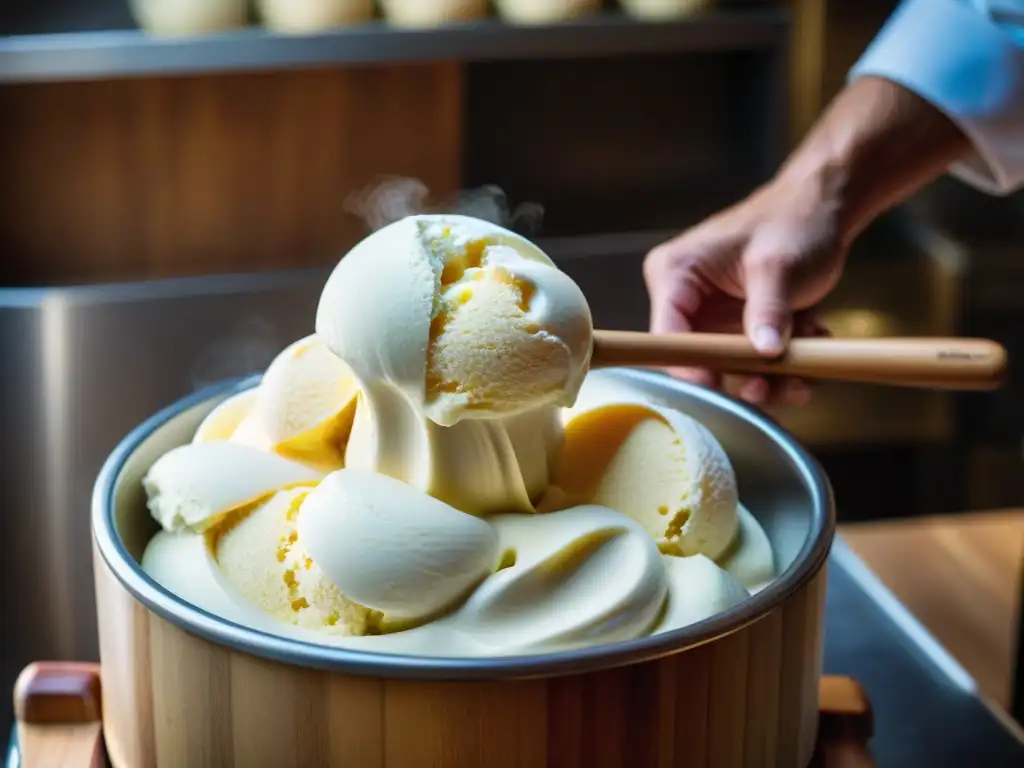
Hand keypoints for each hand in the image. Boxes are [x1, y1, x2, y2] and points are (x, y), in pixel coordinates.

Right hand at [643, 170, 848, 406]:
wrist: (824, 210)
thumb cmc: (794, 221)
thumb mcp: (778, 266)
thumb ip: (768, 310)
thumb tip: (764, 351)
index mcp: (675, 274)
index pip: (667, 334)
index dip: (690, 365)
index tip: (720, 385)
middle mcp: (686, 300)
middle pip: (699, 358)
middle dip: (739, 376)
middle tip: (772, 385)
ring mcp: (713, 317)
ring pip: (730, 367)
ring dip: (770, 375)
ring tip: (805, 365)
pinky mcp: (738, 328)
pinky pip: (753, 360)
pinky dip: (783, 364)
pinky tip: (811, 343)